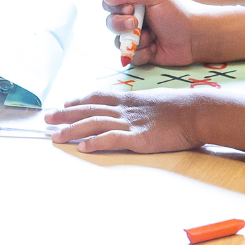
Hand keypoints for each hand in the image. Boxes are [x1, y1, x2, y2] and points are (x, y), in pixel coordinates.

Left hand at [43, 90, 202, 152]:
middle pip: (89, 109)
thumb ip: (140, 104)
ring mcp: (131, 123)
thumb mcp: (155, 100)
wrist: (197, 112)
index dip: (79, 100)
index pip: (98, 97)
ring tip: (55, 136)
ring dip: (73, 130)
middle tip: (47, 117)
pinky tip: (82, 148)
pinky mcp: (139, 138)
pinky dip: (95, 142)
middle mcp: (125, 108)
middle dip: (66, 114)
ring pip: (95, 124)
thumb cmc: (182, 107)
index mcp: (129, 99)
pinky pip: (112, 139)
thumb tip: (134, 107)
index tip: (65, 102)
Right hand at [103, 0, 197, 65]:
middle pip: (110, 23)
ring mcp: (135, 38)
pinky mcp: (140, 54)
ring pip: (118, 42)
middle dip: (121, 25)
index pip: (109, 3)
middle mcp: (131, 19)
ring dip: (136, 40)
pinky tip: (155, 49)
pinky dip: (142, 54)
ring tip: (152, 37)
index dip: (114, 7)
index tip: (129, 8)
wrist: (194, 38)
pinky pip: (129, 57)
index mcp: (133, 2)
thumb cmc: (177, 14)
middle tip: (136, 23)